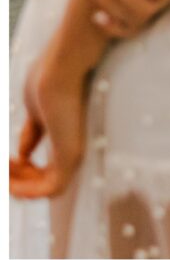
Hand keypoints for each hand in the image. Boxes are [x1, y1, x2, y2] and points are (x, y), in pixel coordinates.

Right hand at [10, 42, 92, 202]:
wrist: (61, 68)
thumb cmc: (50, 81)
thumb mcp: (35, 114)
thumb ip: (31, 136)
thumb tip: (22, 155)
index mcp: (64, 141)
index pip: (44, 169)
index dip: (21, 169)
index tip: (5, 159)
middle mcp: (71, 151)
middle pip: (42, 182)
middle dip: (16, 179)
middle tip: (3, 164)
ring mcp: (72, 156)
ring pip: (44, 189)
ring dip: (18, 186)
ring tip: (3, 173)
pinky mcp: (70, 157)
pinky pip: (49, 190)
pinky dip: (27, 191)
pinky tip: (9, 184)